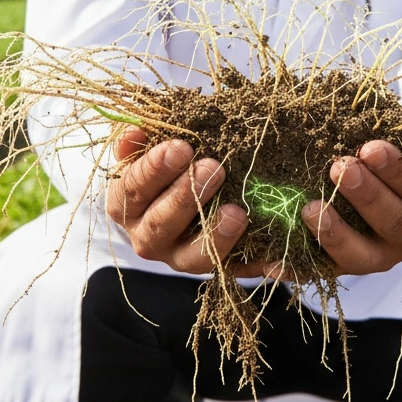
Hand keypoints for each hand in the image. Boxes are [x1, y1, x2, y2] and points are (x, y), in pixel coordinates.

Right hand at [107, 126, 258, 275]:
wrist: (180, 201)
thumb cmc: (163, 167)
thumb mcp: (146, 150)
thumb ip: (137, 142)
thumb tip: (135, 131)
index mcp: (125, 205)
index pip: (132, 187)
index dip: (154, 169)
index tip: (181, 147)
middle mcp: (147, 238)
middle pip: (160, 224)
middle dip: (187, 196)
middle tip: (214, 168)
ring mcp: (180, 258)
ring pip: (193, 258)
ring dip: (215, 234)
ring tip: (238, 213)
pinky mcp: (214, 269)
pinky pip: (235, 270)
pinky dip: (255, 262)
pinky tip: (275, 256)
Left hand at [301, 133, 401, 275]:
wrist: (391, 197)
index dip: (399, 171)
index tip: (371, 147)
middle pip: (393, 224)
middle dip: (367, 196)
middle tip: (340, 167)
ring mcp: (376, 259)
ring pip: (359, 257)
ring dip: (334, 233)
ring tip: (308, 207)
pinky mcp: (343, 270)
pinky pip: (318, 273)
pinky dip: (295, 269)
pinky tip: (271, 262)